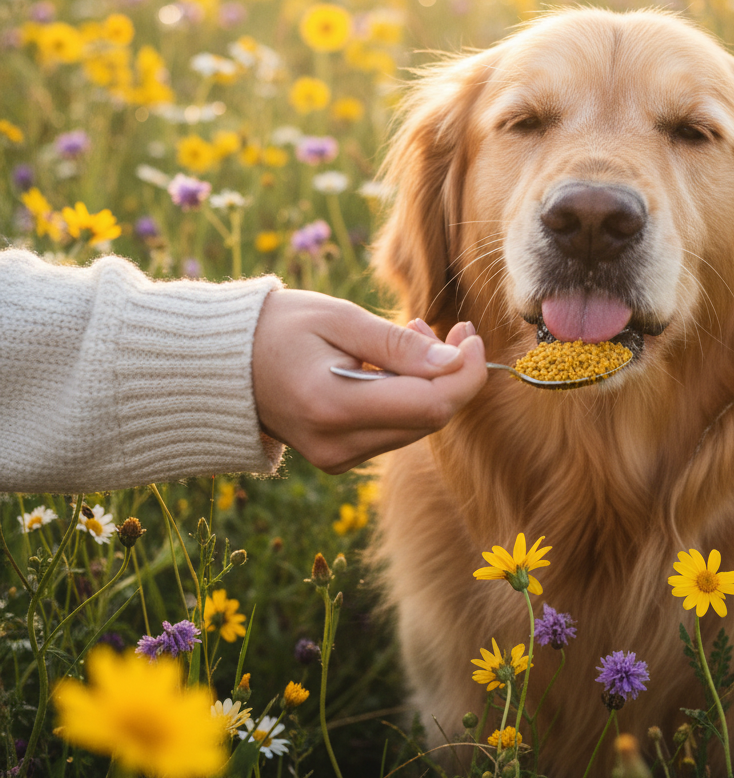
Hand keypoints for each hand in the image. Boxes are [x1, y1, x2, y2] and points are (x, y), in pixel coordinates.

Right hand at [252, 289, 486, 472]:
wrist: (218, 364)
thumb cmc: (277, 327)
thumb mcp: (339, 318)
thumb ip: (397, 344)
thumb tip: (454, 361)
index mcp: (334, 407)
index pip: (432, 407)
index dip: (466, 373)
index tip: (470, 336)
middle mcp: (338, 445)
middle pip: (431, 420)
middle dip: (450, 373)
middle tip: (439, 327)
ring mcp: (337, 459)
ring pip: (417, 426)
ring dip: (429, 382)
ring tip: (409, 336)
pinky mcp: (338, 459)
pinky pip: (394, 430)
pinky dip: (406, 396)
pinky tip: (390, 364)